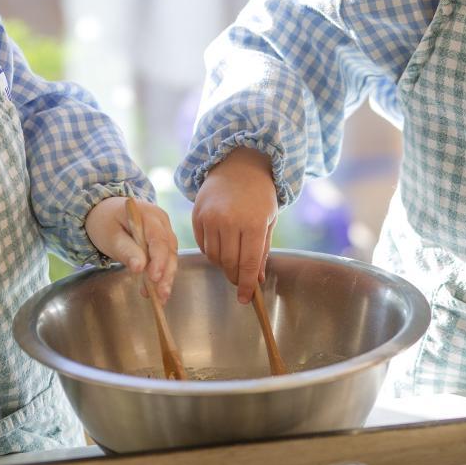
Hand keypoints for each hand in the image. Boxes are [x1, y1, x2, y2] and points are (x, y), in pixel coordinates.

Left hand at [86, 196, 177, 302]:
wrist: (105, 212)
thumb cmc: (105, 222)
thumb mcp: (111, 237)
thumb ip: (126, 251)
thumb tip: (139, 268)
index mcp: (149, 215)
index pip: (159, 239)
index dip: (159, 260)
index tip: (154, 277)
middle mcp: (161, 222)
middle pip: (169, 250)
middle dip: (166, 274)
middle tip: (161, 295)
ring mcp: (164, 232)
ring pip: (170, 257)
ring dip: (166, 278)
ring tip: (160, 298)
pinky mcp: (162, 243)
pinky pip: (165, 260)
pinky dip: (161, 276)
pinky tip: (156, 292)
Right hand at [193, 147, 277, 303]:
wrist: (237, 165)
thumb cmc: (258, 194)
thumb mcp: (268, 221)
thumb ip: (262, 251)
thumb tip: (258, 280)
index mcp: (252, 223)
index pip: (248, 264)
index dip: (247, 285)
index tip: (246, 299)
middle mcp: (229, 221)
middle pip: (228, 263)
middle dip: (235, 276)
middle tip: (240, 281)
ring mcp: (210, 218)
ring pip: (213, 257)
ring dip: (223, 265)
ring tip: (232, 261)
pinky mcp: (197, 216)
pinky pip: (202, 245)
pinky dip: (211, 252)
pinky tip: (221, 247)